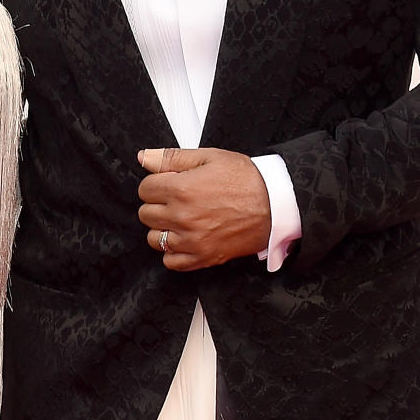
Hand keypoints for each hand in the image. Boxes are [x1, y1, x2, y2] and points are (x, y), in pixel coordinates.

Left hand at [137, 148, 271, 271]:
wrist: (276, 204)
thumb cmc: (247, 180)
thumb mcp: (209, 157)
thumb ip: (171, 158)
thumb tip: (143, 158)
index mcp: (181, 189)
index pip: (144, 190)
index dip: (156, 184)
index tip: (168, 184)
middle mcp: (183, 217)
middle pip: (146, 214)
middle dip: (157, 204)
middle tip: (176, 200)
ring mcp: (192, 240)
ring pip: (154, 239)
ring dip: (163, 228)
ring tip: (180, 219)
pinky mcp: (204, 257)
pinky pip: (171, 262)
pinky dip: (173, 252)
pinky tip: (184, 238)